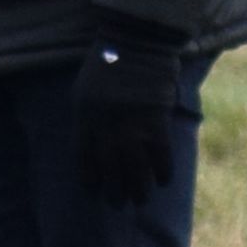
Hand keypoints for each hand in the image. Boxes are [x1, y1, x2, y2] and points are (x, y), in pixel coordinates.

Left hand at [73, 43, 186, 210]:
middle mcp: (106, 127)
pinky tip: (163, 181)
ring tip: (140, 201)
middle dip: (115, 191)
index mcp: (85, 118)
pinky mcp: (156, 121)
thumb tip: (94, 144)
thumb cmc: (106, 63)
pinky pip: (160, 156)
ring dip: (139, 189)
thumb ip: (87, 117)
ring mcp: (132, 125)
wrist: (135, 42)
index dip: (90, 179)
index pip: (85, 158)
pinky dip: (162, 171)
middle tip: (119, 204)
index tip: (94, 193)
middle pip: (111, 169)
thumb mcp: (83, 89)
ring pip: (135, 169)